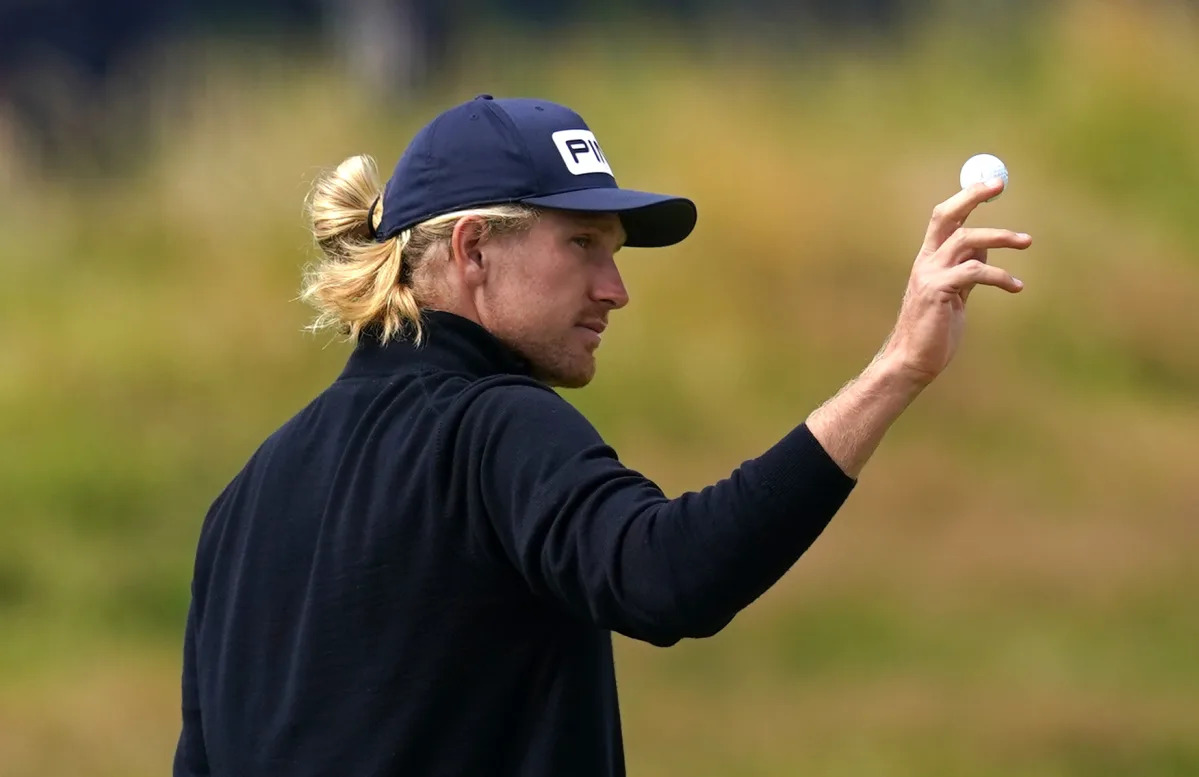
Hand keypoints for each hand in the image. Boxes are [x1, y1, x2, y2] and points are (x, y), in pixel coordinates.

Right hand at [879, 178, 1031, 385]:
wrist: (913, 360)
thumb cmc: (934, 330)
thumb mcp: (953, 293)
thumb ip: (964, 269)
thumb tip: (984, 248)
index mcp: (928, 259)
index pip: (945, 218)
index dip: (967, 197)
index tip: (992, 183)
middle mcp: (926, 261)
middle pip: (947, 216)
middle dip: (972, 196)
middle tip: (999, 185)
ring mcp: (929, 275)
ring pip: (966, 240)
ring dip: (1001, 236)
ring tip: (1027, 240)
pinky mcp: (938, 291)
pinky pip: (975, 272)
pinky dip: (1001, 277)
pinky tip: (1017, 286)